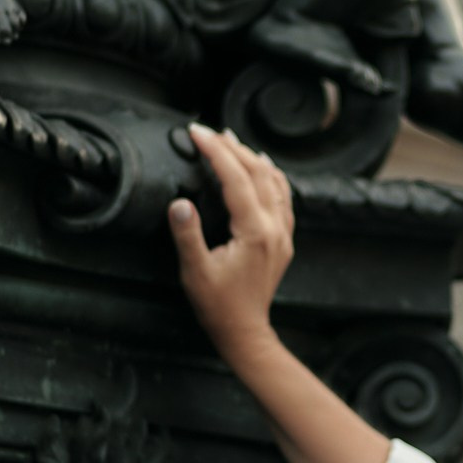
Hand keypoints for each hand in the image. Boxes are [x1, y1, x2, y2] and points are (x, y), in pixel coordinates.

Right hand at [169, 124, 293, 358]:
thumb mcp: (195, 272)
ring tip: (233, 140)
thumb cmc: (218, 305)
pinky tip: (264, 168)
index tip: (197, 133)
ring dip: (253, 158)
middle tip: (209, 132)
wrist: (244, 331)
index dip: (216, 152)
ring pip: (274, 182)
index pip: (236, 179)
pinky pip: (283, 198)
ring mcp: (283, 233)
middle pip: (258, 173)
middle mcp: (274, 228)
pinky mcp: (283, 240)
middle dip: (233, 148)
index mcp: (254, 232)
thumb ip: (187, 235)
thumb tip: (179, 203)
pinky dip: (272, 177)